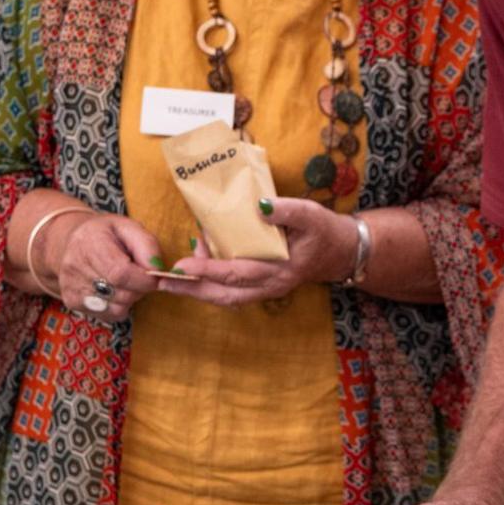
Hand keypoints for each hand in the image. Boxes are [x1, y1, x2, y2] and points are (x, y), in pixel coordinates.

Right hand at [51, 212, 165, 320]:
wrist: (73, 242)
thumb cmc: (107, 234)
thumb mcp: (130, 227)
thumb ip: (147, 246)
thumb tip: (157, 270)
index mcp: (90, 242)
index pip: (120, 273)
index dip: (143, 280)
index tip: (154, 277)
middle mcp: (74, 266)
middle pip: (120, 293)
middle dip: (139, 288)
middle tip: (140, 276)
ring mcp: (70, 286)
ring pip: (116, 308)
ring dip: (130, 298)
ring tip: (126, 281)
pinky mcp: (72, 301)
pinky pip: (108, 314)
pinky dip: (119, 306)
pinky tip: (114, 290)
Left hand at [162, 198, 358, 307]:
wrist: (341, 251)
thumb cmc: (324, 231)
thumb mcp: (310, 214)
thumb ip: (286, 210)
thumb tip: (260, 207)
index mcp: (280, 270)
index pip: (237, 273)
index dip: (209, 269)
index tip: (183, 263)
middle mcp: (270, 286)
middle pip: (224, 294)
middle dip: (192, 288)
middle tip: (162, 282)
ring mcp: (266, 290)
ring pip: (226, 297)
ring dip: (198, 290)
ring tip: (171, 279)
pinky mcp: (262, 287)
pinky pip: (231, 292)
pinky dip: (211, 284)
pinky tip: (196, 269)